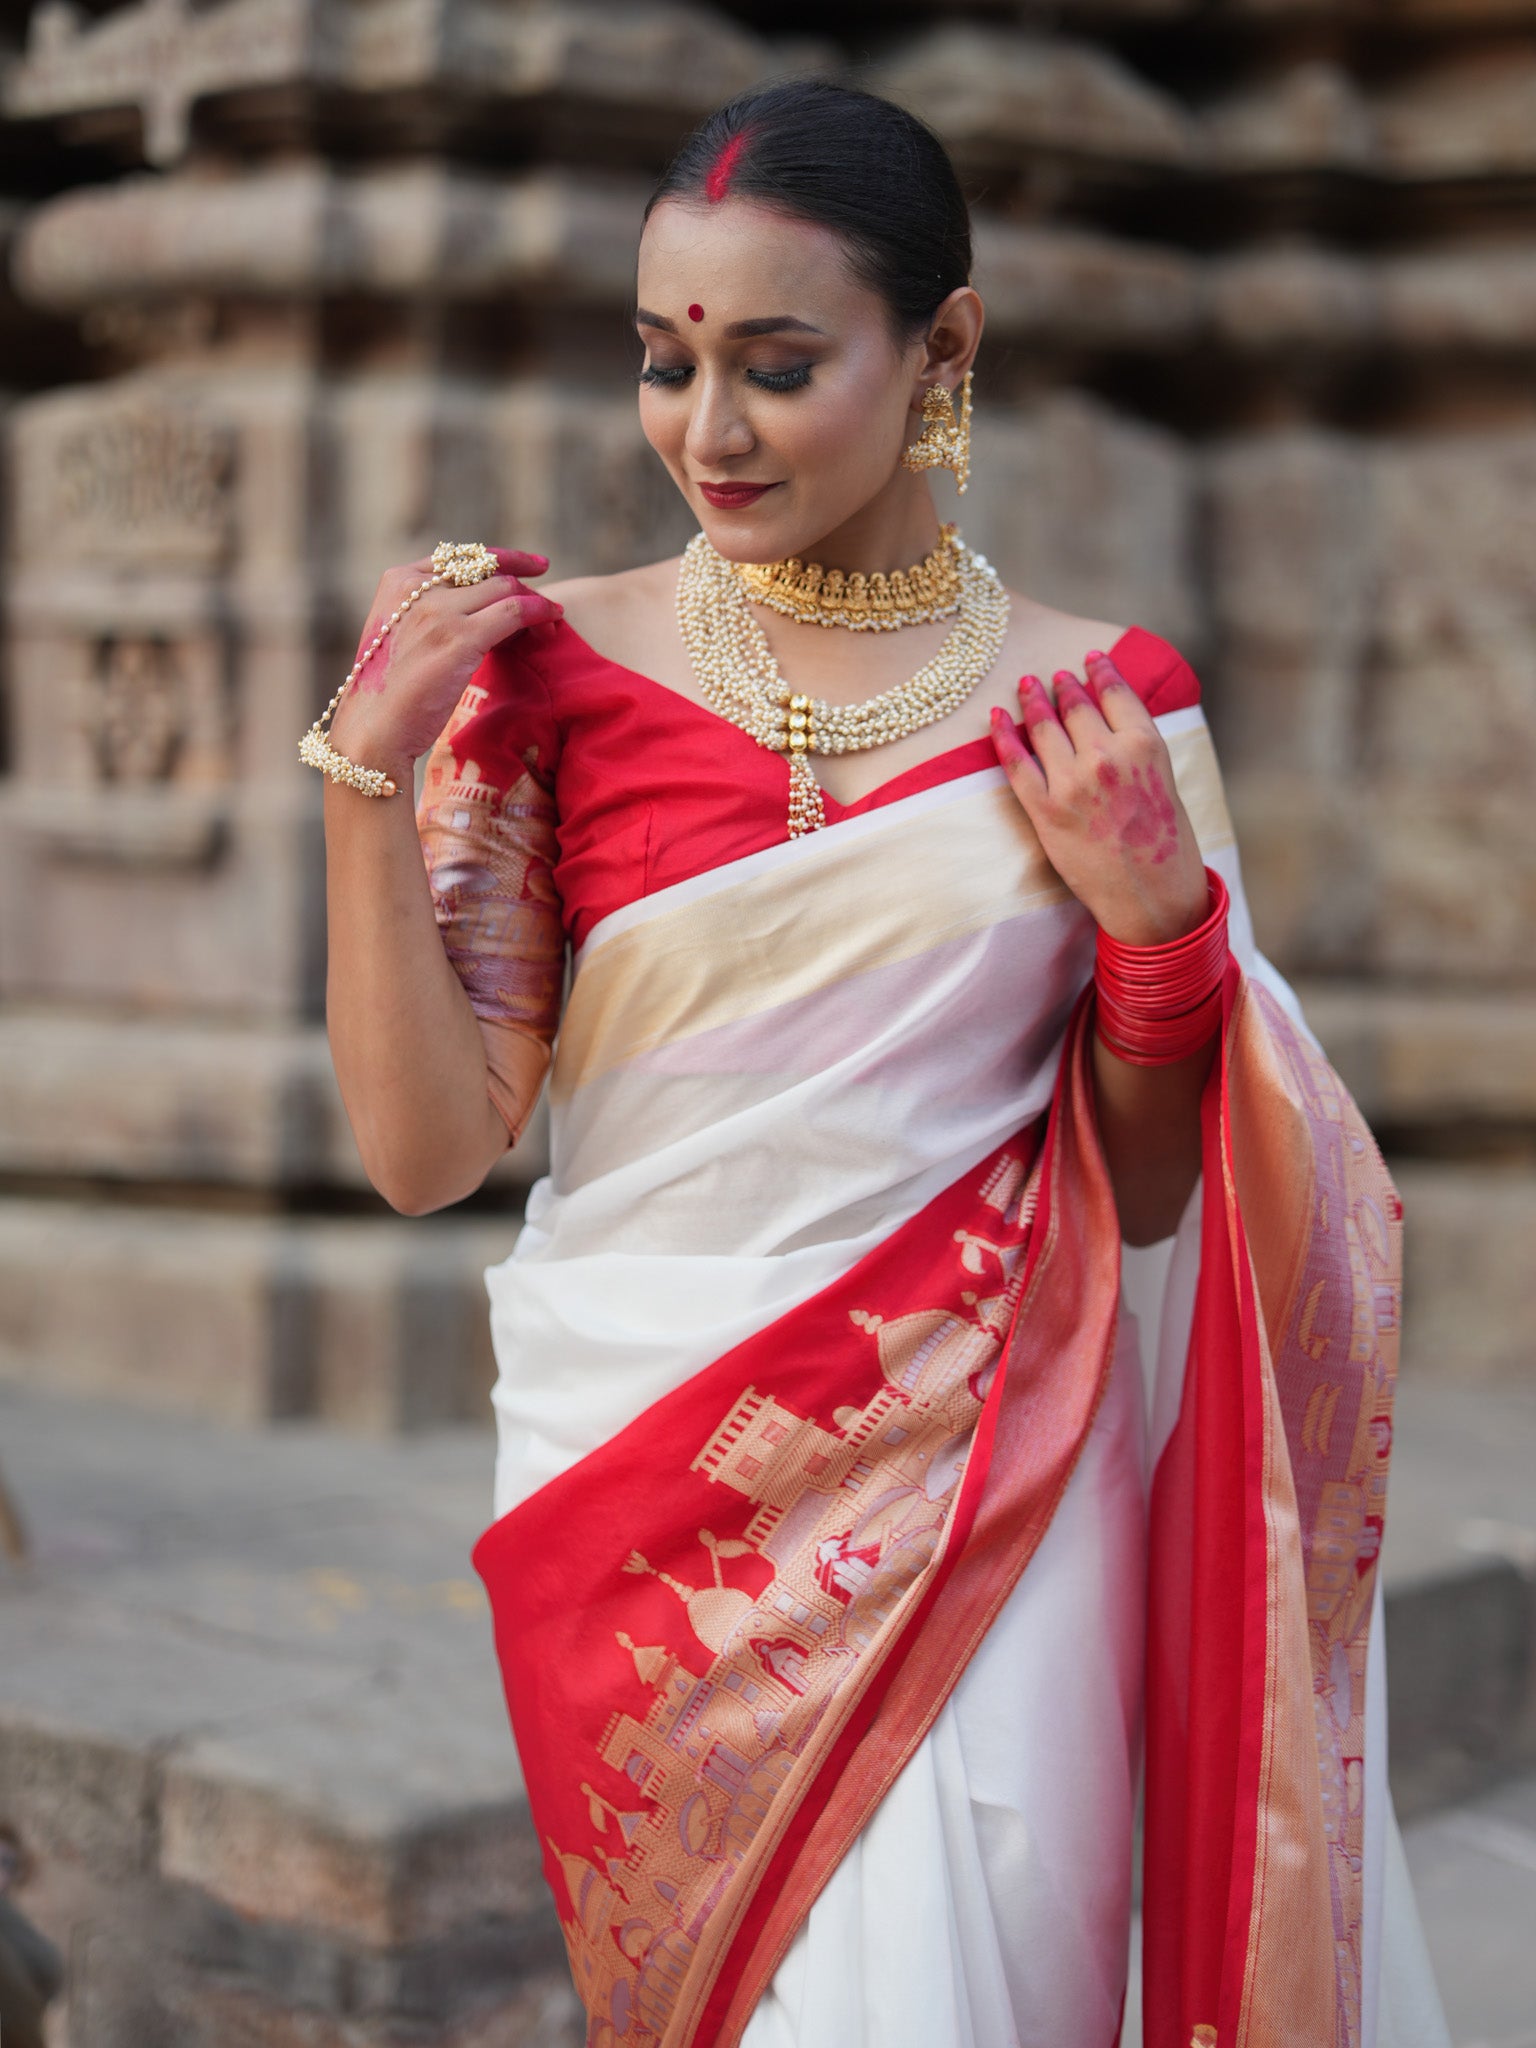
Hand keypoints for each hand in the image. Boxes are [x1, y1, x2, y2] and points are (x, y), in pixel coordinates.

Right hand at [327, 545, 560, 777]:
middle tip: (546, 604)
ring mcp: (438, 611)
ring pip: (504, 587)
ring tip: (553, 617)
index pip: (459, 557)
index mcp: (398, 582)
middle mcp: (416, 588)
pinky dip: (540, 612)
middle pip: (486, 571)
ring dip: (536, 600)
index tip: (532, 565)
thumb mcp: (399, 638)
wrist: (373, 728)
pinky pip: (515, 611)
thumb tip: (474, 612)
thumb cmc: (387, 695)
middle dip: (522, 585)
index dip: (501, 558)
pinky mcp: (460, 638)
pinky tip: (552, 622)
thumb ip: (427, 616)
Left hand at [988, 649, 1206, 945]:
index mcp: (1145, 746)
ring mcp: (1072, 782)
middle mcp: (1106, 756)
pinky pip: (1016, 763)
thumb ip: (1138, 751)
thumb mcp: (1166, 783)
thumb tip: (1112, 726)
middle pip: (1076, 706)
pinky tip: (996, 718)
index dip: (1101, 672)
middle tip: (1054, 675)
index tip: (1090, 659)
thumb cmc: (1165, 846)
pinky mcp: (1045, 810)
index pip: (1116, 693)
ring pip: (1043, 726)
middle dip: (1063, 685)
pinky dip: (1003, 736)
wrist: (1152, 897)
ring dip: (1032, 700)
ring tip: (1026, 686)